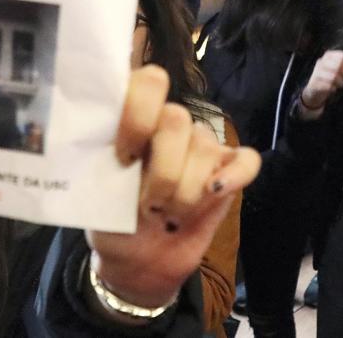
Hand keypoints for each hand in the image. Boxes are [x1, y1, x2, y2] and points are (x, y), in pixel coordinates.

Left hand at [89, 67, 260, 308]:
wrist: (137, 259)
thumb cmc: (113, 221)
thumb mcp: (96, 194)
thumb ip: (107, 165)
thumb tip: (118, 156)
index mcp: (134, 119)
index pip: (147, 84)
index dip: (138, 114)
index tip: (124, 157)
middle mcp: (169, 124)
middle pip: (178, 120)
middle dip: (164, 172)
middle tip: (149, 206)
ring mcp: (201, 146)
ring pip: (205, 148)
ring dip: (186, 193)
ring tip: (169, 216)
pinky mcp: (228, 171)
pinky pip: (246, 161)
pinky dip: (235, 176)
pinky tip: (216, 192)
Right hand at [300, 50, 342, 112]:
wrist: (313, 91)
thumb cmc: (329, 78)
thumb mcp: (339, 69)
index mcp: (328, 56)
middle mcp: (321, 62)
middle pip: (339, 64)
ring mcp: (316, 72)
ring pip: (334, 76)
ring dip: (340, 82)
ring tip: (340, 84)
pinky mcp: (314, 83)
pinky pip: (328, 86)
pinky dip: (333, 88)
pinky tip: (333, 89)